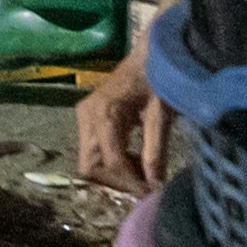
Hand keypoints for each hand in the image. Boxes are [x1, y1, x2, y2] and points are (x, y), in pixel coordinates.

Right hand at [73, 55, 172, 192]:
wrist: (150, 52)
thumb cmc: (159, 77)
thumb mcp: (161, 115)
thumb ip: (155, 150)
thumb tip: (154, 185)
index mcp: (104, 114)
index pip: (111, 162)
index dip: (130, 182)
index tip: (150, 195)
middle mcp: (88, 117)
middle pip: (91, 166)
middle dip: (115, 182)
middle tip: (143, 186)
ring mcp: (85, 117)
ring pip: (90, 161)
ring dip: (114, 173)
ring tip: (142, 172)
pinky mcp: (89, 118)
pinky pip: (94, 150)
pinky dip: (112, 161)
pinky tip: (134, 158)